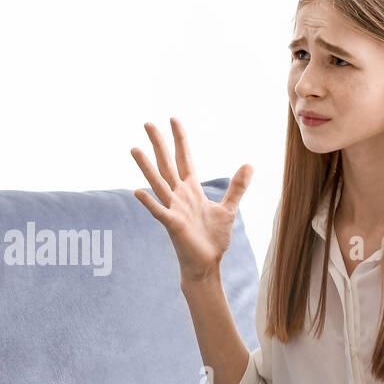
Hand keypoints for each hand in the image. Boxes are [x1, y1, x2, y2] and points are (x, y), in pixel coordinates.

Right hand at [130, 118, 252, 283]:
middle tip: (147, 123)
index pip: (184, 158)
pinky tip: (138, 191)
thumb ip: (237, 187)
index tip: (173, 119)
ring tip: (134, 149)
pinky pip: (159, 211)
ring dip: (146, 167)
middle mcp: (179, 196)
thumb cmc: (213, 238)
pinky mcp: (173, 225)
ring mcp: (174, 209)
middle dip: (159, 144)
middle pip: (167, 164)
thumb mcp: (229, 208)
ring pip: (158, 183)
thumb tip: (249, 164)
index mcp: (191, 190)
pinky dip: (149, 202)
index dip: (179, 139)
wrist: (207, 264)